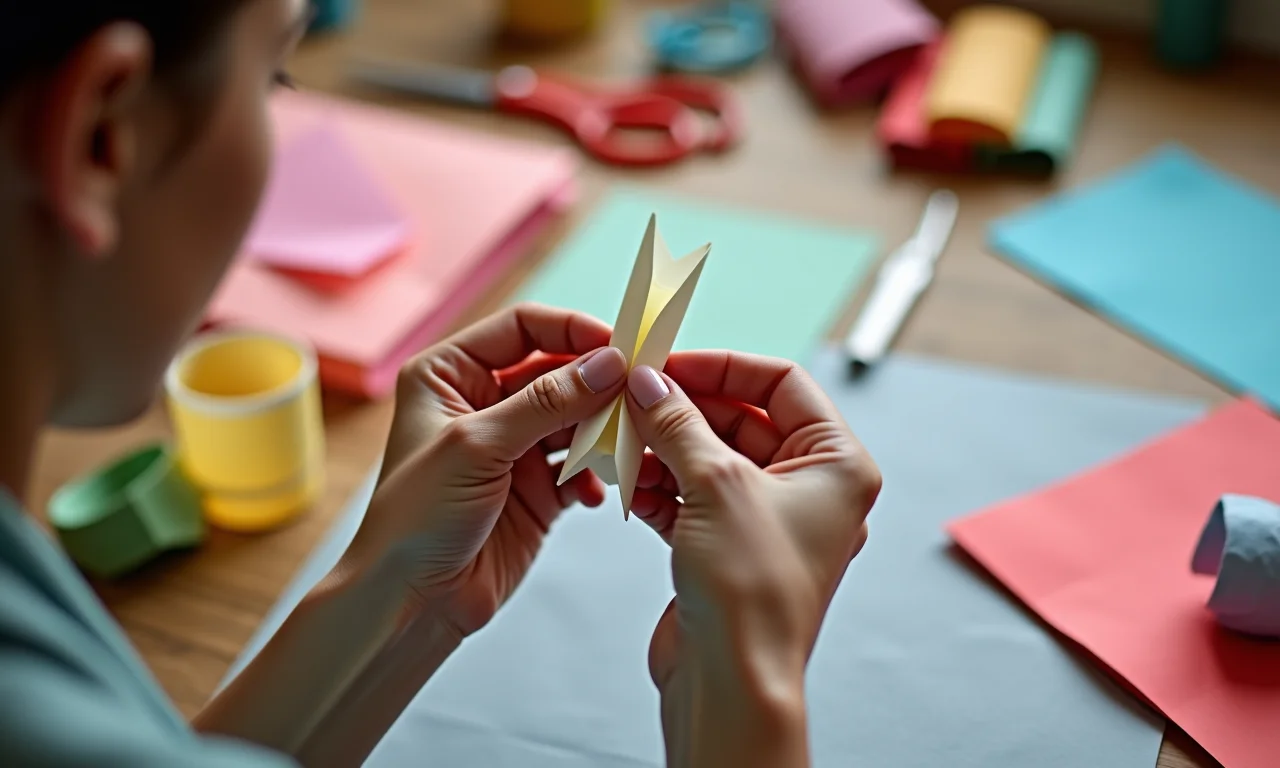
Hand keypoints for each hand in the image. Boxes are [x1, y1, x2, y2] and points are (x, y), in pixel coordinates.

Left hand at [342, 304, 628, 638]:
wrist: (409, 602)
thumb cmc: (415, 518)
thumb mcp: (478, 445)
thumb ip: (547, 401)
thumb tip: (608, 364)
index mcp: (450, 374)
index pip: (522, 328)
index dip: (572, 331)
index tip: (619, 346)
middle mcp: (482, 403)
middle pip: (557, 371)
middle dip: (598, 382)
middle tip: (641, 391)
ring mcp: (512, 447)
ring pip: (575, 418)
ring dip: (604, 428)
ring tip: (627, 441)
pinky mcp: (536, 489)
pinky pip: (581, 466)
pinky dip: (597, 473)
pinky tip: (599, 489)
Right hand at [624, 351, 879, 765]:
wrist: (733, 681)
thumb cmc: (753, 594)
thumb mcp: (716, 484)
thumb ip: (680, 423)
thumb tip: (652, 384)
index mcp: (836, 464)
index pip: (782, 383)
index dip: (725, 366)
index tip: (673, 363)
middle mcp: (809, 488)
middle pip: (740, 419)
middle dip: (684, 408)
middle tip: (634, 396)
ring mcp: (767, 519)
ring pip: (710, 458)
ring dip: (664, 446)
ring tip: (622, 437)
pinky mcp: (729, 547)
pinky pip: (692, 495)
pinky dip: (660, 484)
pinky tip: (628, 480)